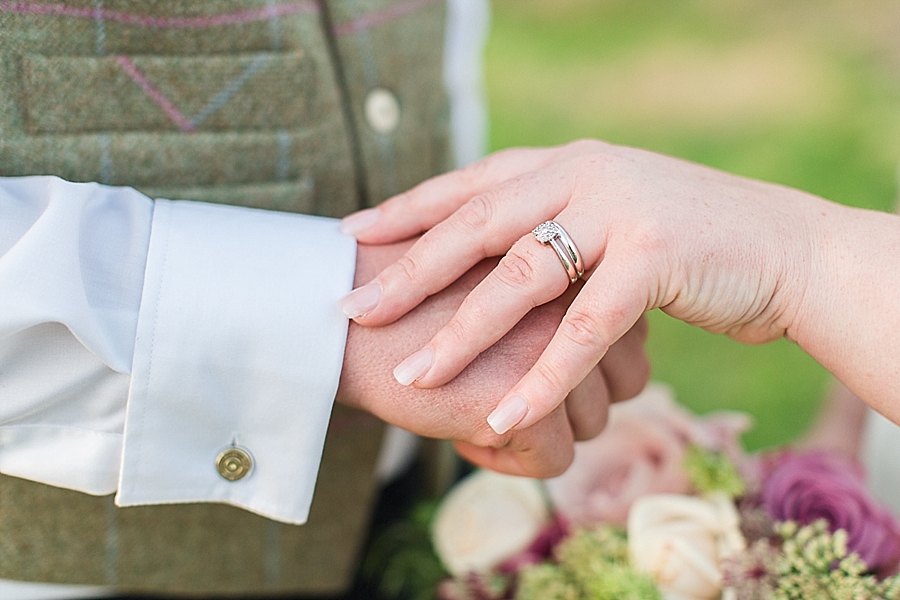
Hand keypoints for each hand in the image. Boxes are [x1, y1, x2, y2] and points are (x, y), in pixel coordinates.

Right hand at [336, 239, 648, 477]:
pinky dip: (508, 459)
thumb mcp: (491, 274)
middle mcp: (575, 295)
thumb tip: (597, 349)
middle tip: (509, 390)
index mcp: (571, 255)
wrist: (335, 312)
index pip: (629, 330)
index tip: (532, 363)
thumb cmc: (408, 297)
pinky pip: (553, 457)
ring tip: (478, 409)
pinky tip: (461, 435)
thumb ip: (551, 295)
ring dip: (541, 429)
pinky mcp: (523, 395)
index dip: (587, 360)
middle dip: (573, 397)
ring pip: (595, 420)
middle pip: (625, 376)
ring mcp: (552, 343)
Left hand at [339, 140, 829, 432]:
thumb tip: (489, 261)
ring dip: (462, 332)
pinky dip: (542, 377)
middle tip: (354, 307)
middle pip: (476, 223)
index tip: (353, 234)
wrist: (784, 248)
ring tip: (413, 376)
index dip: (408, 208)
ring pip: (521, 277)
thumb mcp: (607, 218)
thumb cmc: (685, 242)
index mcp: (565, 164)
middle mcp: (584, 174)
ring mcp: (621, 209)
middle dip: (410, 270)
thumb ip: (552, 225)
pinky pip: (584, 327)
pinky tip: (503, 417)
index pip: (471, 183)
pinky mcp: (657, 254)